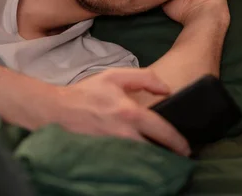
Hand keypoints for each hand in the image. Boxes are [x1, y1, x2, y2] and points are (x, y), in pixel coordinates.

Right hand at [53, 68, 190, 155]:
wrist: (55, 110)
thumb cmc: (86, 93)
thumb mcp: (114, 76)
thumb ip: (144, 78)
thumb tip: (167, 90)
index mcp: (130, 112)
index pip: (162, 130)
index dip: (178, 141)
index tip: (186, 148)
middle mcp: (124, 134)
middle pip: (155, 152)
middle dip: (169, 157)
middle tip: (178, 159)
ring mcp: (114, 149)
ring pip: (142, 161)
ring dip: (154, 162)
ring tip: (162, 162)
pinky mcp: (104, 158)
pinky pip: (126, 165)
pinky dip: (136, 165)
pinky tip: (141, 164)